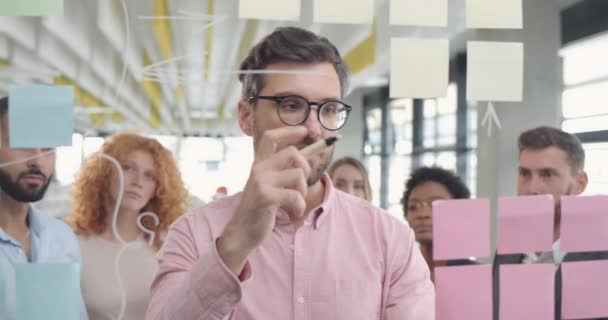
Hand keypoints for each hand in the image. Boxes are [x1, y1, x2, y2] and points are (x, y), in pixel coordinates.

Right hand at [218, 126, 311, 274]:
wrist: (242, 232)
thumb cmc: (260, 210)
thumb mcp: (273, 187)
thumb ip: (288, 172)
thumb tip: (313, 157)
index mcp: (259, 164)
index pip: (271, 138)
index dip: (288, 131)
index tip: (303, 130)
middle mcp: (258, 168)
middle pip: (292, 153)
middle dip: (306, 168)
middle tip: (302, 187)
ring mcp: (260, 181)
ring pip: (298, 175)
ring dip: (303, 193)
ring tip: (295, 205)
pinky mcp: (265, 196)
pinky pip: (296, 196)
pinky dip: (299, 208)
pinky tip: (293, 215)